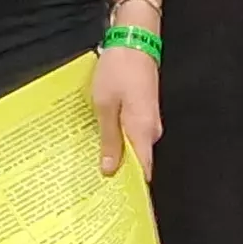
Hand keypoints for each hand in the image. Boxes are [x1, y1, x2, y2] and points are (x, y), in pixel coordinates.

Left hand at [93, 44, 162, 178]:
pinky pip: (132, 133)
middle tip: (93, 187)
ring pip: (133, 147)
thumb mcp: (105, 106)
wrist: (134, 41)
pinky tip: (100, 143)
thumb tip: (111, 171)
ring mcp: (149, 120)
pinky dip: (118, 141)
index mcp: (143, 132)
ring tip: (91, 168)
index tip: (113, 203)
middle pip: (137, 161)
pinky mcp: (144, 111)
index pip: (142, 172)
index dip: (130, 189)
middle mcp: (151, 130)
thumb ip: (109, 140)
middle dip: (118, 174)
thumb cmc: (118, 71)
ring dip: (116, 156)